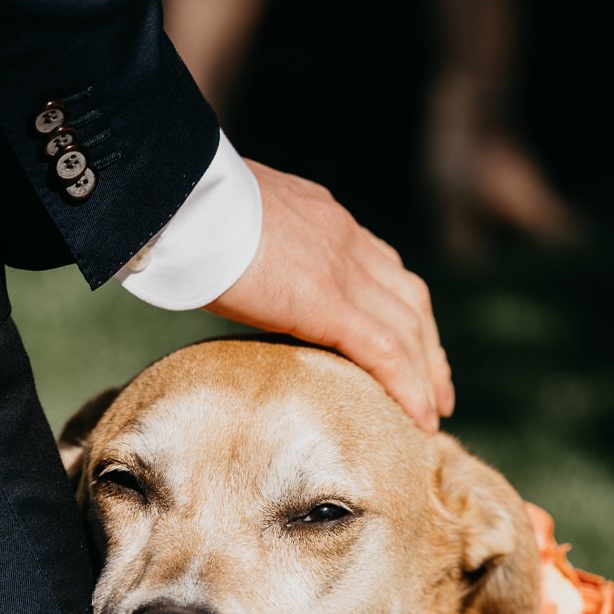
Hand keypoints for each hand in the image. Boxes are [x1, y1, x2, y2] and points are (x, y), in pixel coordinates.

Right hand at [206, 160, 452, 431]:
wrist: (178, 197)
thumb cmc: (181, 210)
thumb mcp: (229, 224)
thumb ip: (250, 251)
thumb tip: (236, 278)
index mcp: (322, 217)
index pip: (379, 266)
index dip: (400, 308)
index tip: (408, 342)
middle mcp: (343, 237)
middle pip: (408, 297)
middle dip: (427, 344)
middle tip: (436, 388)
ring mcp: (342, 266)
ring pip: (408, 326)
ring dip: (427, 373)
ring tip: (432, 414)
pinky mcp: (328, 299)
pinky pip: (385, 350)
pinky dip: (408, 386)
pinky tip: (418, 417)